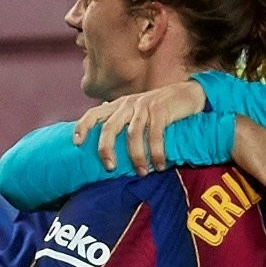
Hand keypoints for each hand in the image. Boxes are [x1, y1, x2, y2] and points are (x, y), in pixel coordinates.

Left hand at [73, 80, 205, 172]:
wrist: (189, 95)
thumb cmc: (160, 108)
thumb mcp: (138, 112)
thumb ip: (122, 121)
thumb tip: (103, 135)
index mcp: (119, 105)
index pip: (94, 113)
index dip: (83, 127)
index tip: (76, 143)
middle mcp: (128, 104)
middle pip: (109, 127)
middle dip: (106, 149)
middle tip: (110, 168)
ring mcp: (144, 105)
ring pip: (133, 134)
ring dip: (136, 156)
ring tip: (142, 172)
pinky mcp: (161, 109)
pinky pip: (155, 134)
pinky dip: (156, 152)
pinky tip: (159, 165)